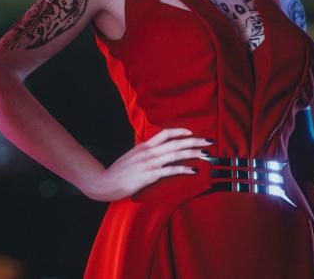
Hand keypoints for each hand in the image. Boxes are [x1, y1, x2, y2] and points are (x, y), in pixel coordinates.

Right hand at [83, 128, 212, 201]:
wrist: (105, 182)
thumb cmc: (119, 171)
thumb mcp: (133, 156)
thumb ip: (145, 152)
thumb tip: (158, 151)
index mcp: (145, 146)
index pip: (165, 133)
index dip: (180, 132)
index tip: (192, 133)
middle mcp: (149, 152)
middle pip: (176, 143)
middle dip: (194, 141)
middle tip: (208, 141)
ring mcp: (149, 163)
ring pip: (175, 154)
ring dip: (192, 153)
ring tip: (205, 154)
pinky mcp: (149, 175)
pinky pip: (170, 171)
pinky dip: (183, 169)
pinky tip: (193, 170)